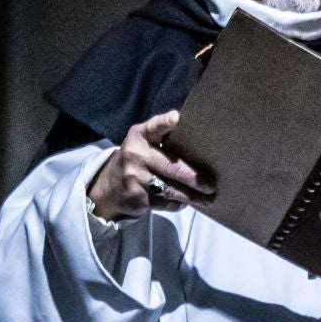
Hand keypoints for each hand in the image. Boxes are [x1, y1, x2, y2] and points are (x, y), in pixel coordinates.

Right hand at [86, 110, 213, 220]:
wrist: (109, 187)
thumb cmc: (138, 159)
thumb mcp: (143, 143)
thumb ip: (163, 137)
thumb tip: (200, 142)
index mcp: (140, 136)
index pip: (153, 128)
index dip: (165, 123)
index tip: (176, 118)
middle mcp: (136, 155)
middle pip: (171, 167)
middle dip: (194, 177)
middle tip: (211, 184)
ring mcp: (135, 178)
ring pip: (170, 189)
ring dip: (192, 196)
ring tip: (208, 198)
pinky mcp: (138, 198)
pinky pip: (165, 202)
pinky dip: (178, 203)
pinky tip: (187, 201)